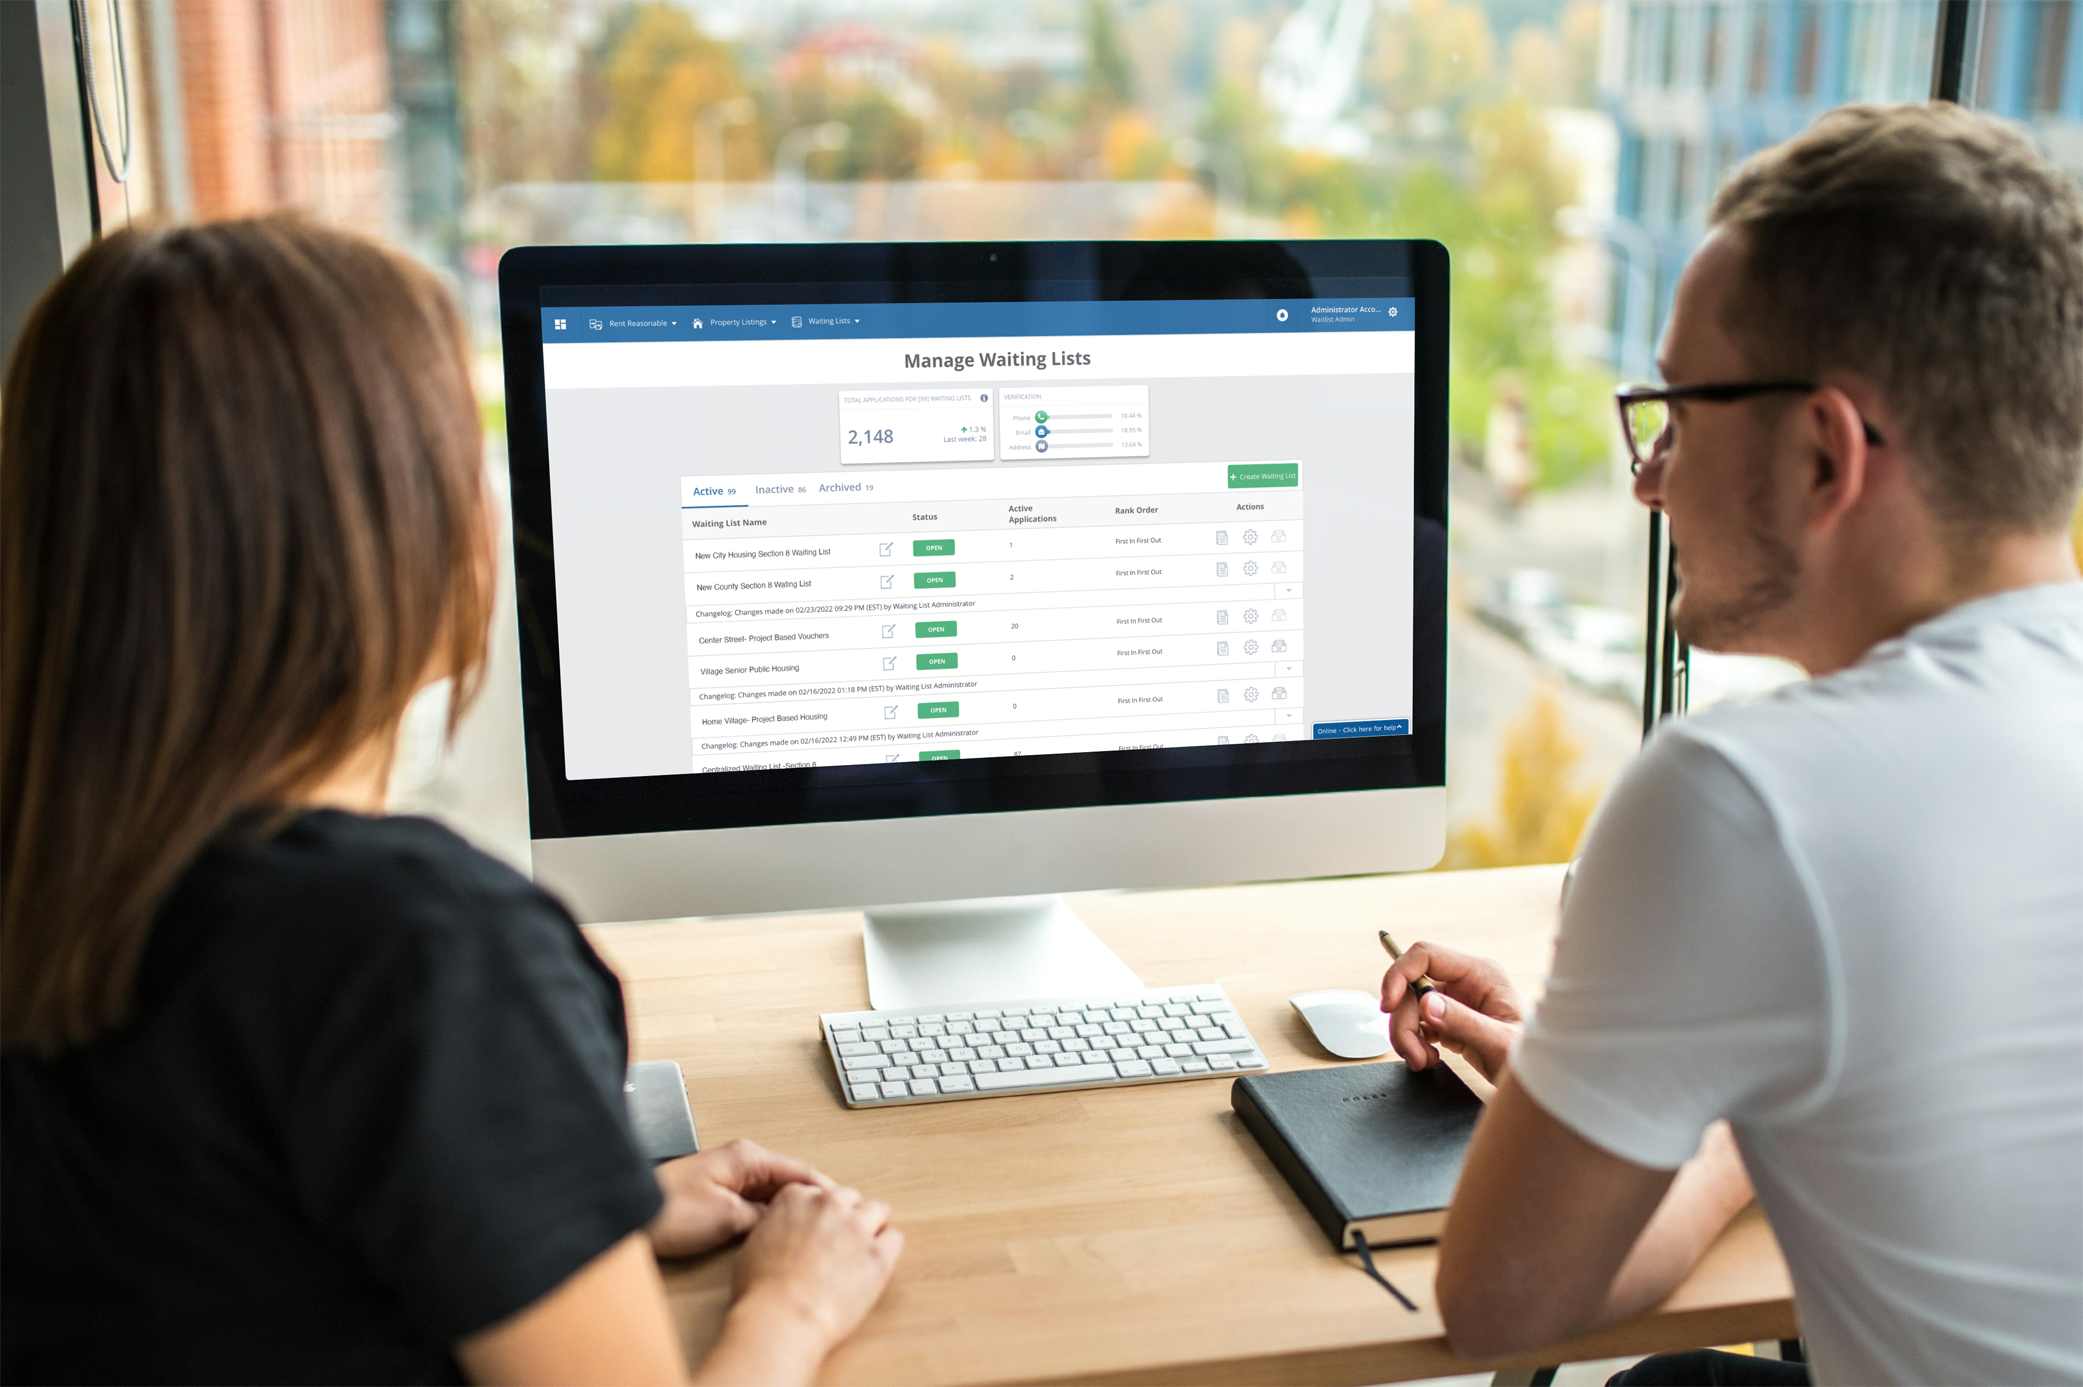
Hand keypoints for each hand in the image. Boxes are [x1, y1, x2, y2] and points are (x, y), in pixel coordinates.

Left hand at [649, 1138, 835, 1259]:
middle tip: (831, 1224)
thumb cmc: (668, 1210)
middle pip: (788, 1181)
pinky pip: (753, 1202)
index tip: (845, 1207)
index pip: (801, 1171)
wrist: (628, 1215)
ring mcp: (728, 1177)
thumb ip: (764, 1217)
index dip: (825, 1192)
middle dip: (809, 1202)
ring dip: (786, 1211)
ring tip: (806, 1232)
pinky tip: (773, 1233)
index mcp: (748, 1157)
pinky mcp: (716, 1193)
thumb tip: (786, 1220)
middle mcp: (740, 1161)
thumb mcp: (728, 1218)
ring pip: (771, 1193)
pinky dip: (766, 1216)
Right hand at [729, 1183, 902, 1355]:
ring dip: (871, 1226)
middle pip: (849, 1198)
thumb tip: (783, 1234)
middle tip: (841, 1242)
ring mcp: (856, 1227)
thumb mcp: (754, 1245)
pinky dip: (887, 1250)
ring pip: (878, 1209)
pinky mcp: (878, 1254)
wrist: (781, 1318)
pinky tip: (875, 1265)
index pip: (819, 1193)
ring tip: (862, 1250)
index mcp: (796, 1198)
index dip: (820, 1214)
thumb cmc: (760, 1291)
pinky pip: (895, 1239)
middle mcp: (829, 1204)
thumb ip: (776, 1227)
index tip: (819, 1230)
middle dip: (847, 1216)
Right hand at [1380, 940, 1525, 1083]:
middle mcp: (1465, 982)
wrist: (1544, 1079)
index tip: (1388, 1003)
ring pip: (1410, 1007)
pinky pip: (1417, 1023)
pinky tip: (1429, 1058)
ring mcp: (1456, 1001)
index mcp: (1480, 974)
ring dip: (1407, 1035)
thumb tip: (1427, 1003)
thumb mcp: (1501, 1043)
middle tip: (1412, 1053)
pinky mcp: (1450, 1020)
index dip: (1400, 974)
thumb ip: (1464, 1022)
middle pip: (1412, 987)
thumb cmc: (1535, 1058)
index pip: (1426, 956)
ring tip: (1423, 1060)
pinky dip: (1414, 1042)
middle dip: (1403, 1021)